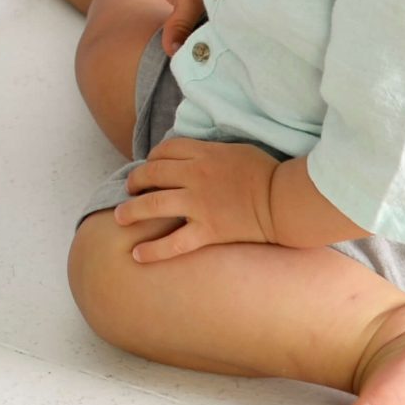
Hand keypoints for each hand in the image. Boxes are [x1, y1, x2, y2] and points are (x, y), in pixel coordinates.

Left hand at [115, 137, 277, 260]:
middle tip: (129, 190)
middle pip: (152, 173)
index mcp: (203, 154)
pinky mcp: (208, 231)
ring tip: (119, 217)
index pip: (165, 150)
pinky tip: (137, 255)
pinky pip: (174, 243)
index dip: (152, 158)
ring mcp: (199, 205)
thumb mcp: (236, 149)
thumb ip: (211, 151)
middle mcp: (195, 177)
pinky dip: (153, 250)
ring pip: (154, 204)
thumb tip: (195, 155)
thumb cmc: (268, 173)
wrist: (285, 200)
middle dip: (135, 181)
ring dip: (131, 210)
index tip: (149, 167)